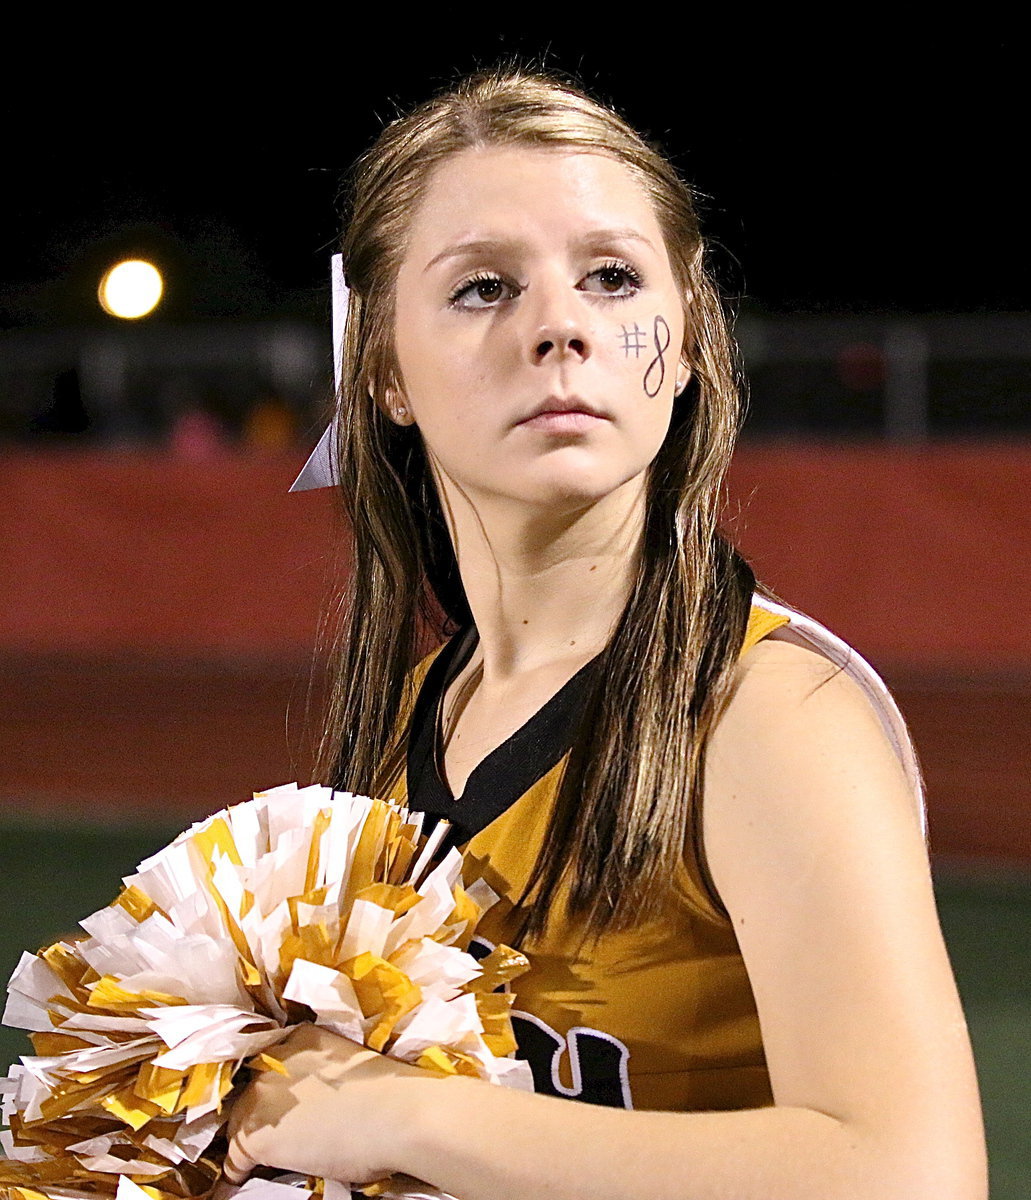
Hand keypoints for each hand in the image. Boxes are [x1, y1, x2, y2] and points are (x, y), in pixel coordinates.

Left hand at [223, 1022, 433, 1187]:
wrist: (398, 1115)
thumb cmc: (389, 1093)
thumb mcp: (348, 1064)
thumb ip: (322, 1073)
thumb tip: (320, 1099)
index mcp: (301, 1036)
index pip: (272, 1062)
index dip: (277, 1087)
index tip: (283, 1103)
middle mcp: (274, 1059)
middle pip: (252, 1089)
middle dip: (263, 1110)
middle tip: (279, 1130)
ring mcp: (261, 1096)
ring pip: (240, 1121)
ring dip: (251, 1137)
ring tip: (262, 1157)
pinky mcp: (256, 1135)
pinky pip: (236, 1159)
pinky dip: (236, 1172)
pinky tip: (239, 1181)